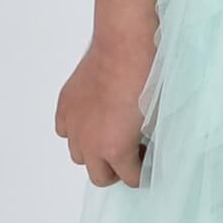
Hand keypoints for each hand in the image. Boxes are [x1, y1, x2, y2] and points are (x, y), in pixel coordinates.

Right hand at [54, 30, 154, 187]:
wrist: (124, 44)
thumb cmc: (147, 76)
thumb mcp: (157, 116)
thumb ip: (148, 140)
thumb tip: (148, 145)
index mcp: (116, 149)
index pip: (131, 178)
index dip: (143, 173)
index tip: (148, 164)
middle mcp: (90, 143)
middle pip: (100, 177)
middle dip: (117, 170)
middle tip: (131, 155)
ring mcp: (74, 124)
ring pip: (78, 156)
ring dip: (94, 153)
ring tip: (110, 136)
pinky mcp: (65, 105)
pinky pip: (64, 131)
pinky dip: (76, 131)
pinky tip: (92, 119)